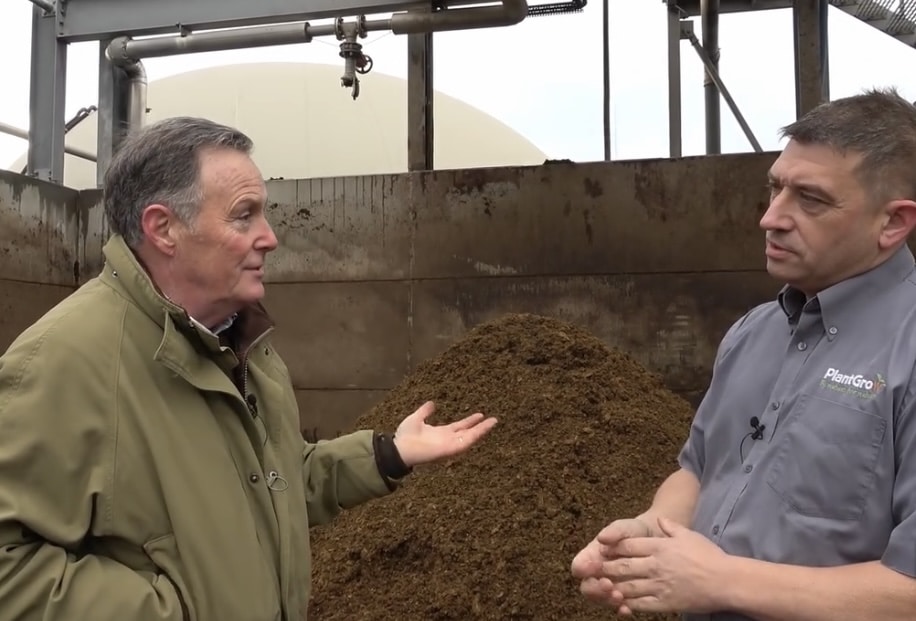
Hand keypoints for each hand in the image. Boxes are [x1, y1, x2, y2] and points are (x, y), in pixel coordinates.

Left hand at [393, 401, 496, 466]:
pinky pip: (465, 443)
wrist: (399, 449)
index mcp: (441, 433)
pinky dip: (475, 436)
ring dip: (482, 430)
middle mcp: (447, 440)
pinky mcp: (449, 449)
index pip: (459, 427)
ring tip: (493, 422)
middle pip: (468, 433)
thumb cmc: (405, 437)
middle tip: (493, 420)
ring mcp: (449, 445)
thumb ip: (425, 411)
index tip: (480, 415)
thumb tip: (432, 403)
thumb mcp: (416, 418)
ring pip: (470, 438)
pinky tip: (483, 429)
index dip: (470, 421)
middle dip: (481, 427)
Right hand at [572, 518, 651, 607]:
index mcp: (592, 557)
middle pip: (587, 588)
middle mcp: (597, 574)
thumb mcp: (626, 527)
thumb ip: (614, 531)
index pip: (578, 567)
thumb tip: (601, 538)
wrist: (656, 539)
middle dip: (596, 590)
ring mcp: (610, 586)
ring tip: (620, 597)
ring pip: (601, 600)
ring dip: (608, 601)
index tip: (594, 567)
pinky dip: (621, 610)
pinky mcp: (625, 596)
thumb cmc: (635, 532)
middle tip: (609, 586)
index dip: (583, 570)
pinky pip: (619, 607)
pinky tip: (628, 609)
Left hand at [599, 517, 729, 614]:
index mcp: (660, 547)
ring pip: (628, 586)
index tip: (601, 549)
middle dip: (606, 568)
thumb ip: (670, 527)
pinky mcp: (666, 602)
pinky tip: (620, 603)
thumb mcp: (688, 534)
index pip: (628, 545)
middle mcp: (656, 565)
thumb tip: (660, 519)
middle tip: (593, 569)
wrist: (726, 581)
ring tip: (601, 587)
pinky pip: (641, 604)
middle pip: (623, 566)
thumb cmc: (709, 556)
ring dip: (612, 587)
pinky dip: (628, 604)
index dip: (612, 547)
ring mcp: (660, 585)